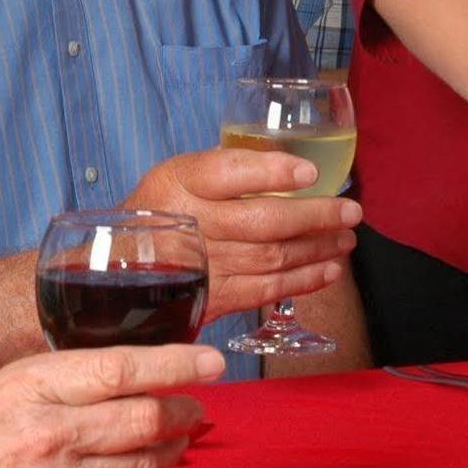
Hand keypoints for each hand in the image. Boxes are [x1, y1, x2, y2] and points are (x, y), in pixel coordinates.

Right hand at [0, 344, 223, 467]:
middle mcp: (50, 437)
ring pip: (147, 465)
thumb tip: (135, 371)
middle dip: (185, 410)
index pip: (123, 369)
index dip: (177, 364)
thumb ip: (71, 376)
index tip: (210, 362)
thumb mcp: (9, 384)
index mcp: (35, 389)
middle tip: (196, 405)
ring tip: (179, 438)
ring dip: (175, 450)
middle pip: (146, 419)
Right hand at [124, 149, 359, 319]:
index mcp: (179, 183)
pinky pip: (266, 290)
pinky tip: (329, 269)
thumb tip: (294, 168)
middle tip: (351, 211)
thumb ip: (226, 169)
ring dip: (319, 248)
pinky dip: (303, 281)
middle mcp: (191, 225)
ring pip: (273, 258)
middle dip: (316, 216)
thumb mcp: (179, 174)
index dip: (274, 172)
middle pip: (264, 220)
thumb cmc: (161, 211)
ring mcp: (204, 267)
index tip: (310, 173)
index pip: (230, 172)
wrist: (117, 269)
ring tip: (347, 237)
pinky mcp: (214, 299)